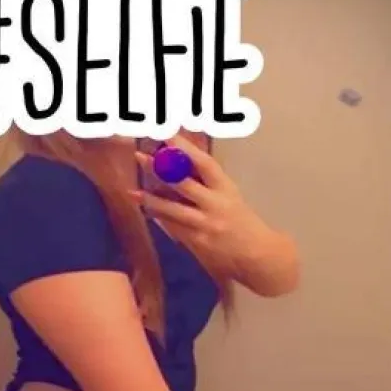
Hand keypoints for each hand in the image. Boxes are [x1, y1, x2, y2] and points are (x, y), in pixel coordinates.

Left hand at [131, 134, 298, 296]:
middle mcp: (215, 204)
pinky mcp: (198, 243)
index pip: (204, 163)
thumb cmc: (242, 223)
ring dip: (151, 200)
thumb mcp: (229, 198)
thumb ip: (207, 185)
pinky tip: (146, 211)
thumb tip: (178, 168)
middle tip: (141, 156)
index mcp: (226, 188)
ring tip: (133, 192)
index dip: (185, 147)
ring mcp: (205, 225)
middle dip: (161, 169)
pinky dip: (160, 218)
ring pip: (173, 209)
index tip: (167, 134)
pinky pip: (174, 228)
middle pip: (183, 183)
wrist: (257, 256)